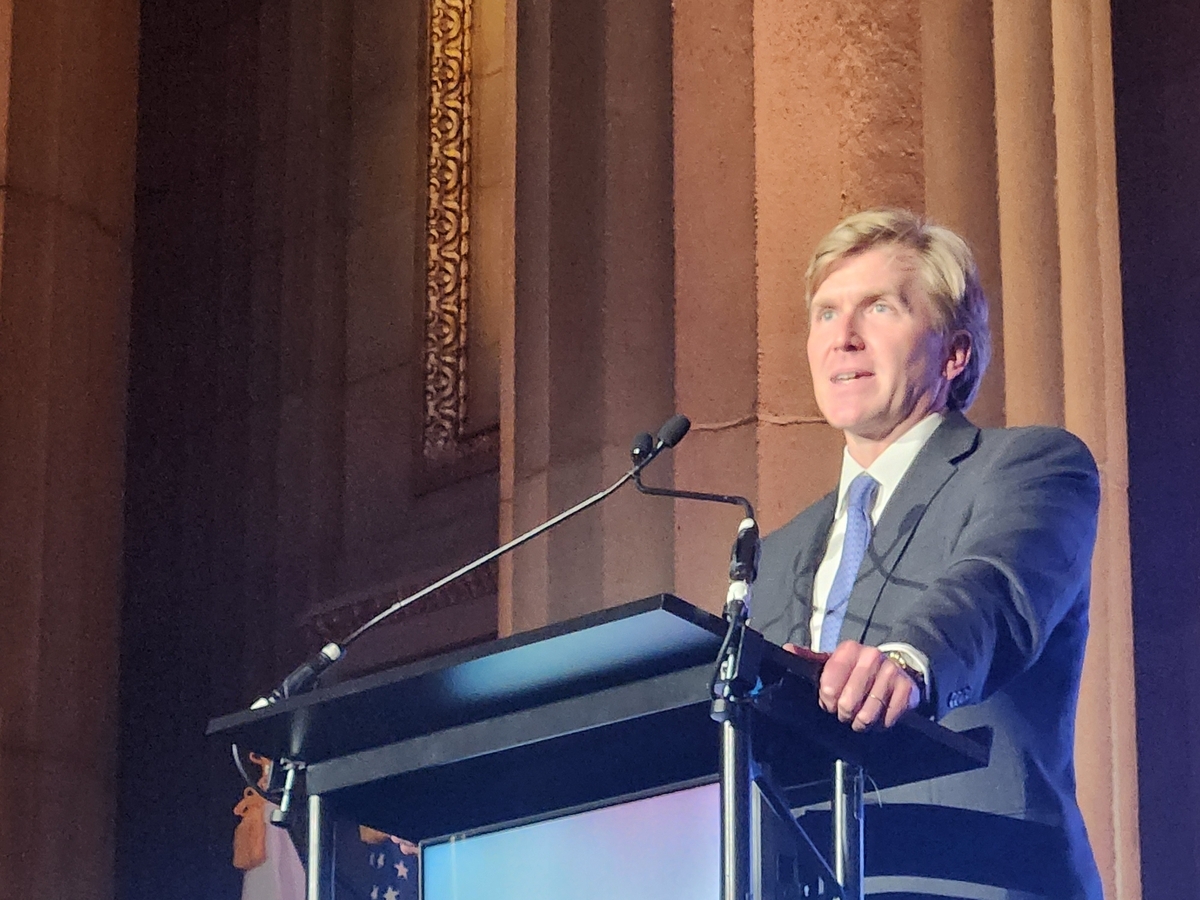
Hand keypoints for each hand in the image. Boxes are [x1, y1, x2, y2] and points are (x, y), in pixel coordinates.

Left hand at [786, 640, 918, 730]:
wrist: (896, 669)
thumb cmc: (857, 670)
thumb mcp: (833, 662)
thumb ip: (810, 659)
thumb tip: (787, 650)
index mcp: (849, 650)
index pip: (829, 687)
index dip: (826, 701)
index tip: (829, 703)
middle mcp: (871, 656)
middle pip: (847, 704)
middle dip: (844, 714)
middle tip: (846, 712)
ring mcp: (891, 672)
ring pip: (867, 715)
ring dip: (862, 723)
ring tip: (860, 717)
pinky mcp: (907, 688)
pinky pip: (888, 719)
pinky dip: (881, 724)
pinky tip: (879, 716)